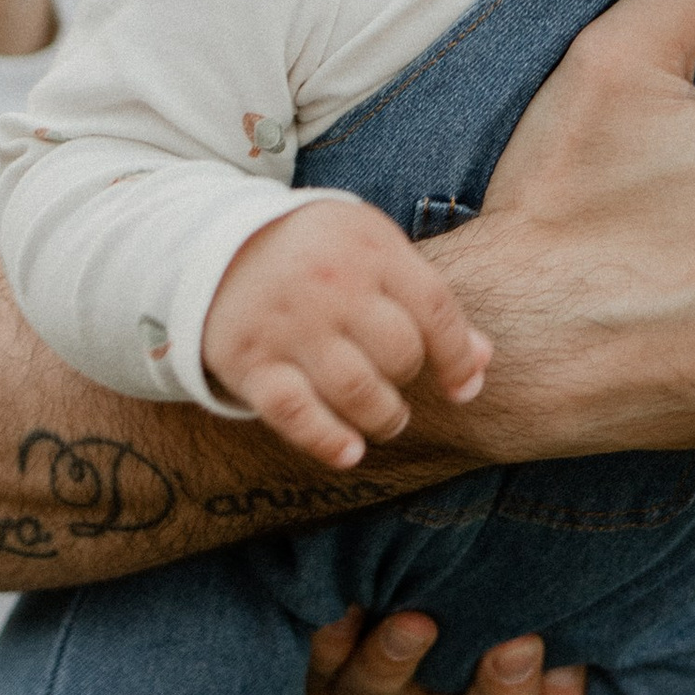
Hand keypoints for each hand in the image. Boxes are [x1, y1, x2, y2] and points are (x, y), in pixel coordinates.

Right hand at [204, 205, 490, 470]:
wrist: (211, 242)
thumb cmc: (315, 253)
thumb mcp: (373, 251)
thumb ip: (426, 299)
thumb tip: (483, 360)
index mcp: (370, 247)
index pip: (435, 310)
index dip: (458, 358)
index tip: (463, 388)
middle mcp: (331, 283)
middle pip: (400, 353)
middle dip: (408, 379)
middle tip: (397, 384)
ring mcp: (287, 323)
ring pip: (358, 390)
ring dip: (383, 417)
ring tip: (385, 420)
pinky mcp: (248, 359)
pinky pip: (295, 413)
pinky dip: (327, 440)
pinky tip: (350, 452)